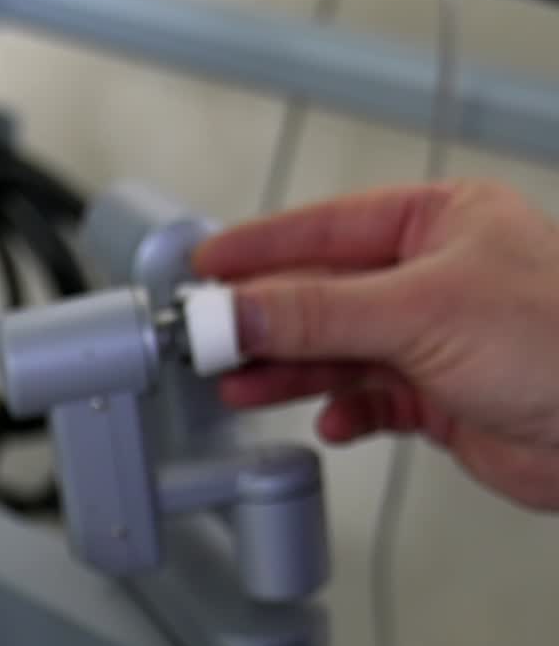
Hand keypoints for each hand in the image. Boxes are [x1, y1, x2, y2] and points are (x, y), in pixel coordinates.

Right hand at [195, 180, 558, 509]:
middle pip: (322, 295)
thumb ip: (316, 312)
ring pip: (337, 352)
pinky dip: (342, 413)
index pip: (327, 228)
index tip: (206, 267)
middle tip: (207, 339)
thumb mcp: (420, 311)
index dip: (261, 247)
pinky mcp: (436, 398)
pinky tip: (330, 421)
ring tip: (239, 384)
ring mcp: (433, 341)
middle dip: (264, 321)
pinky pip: (367, 402)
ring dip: (288, 371)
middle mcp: (434, 279)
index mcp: (440, 224)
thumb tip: (238, 308)